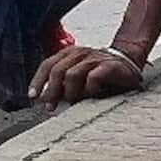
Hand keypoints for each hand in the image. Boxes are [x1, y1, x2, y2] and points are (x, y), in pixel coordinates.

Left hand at [29, 46, 143, 106]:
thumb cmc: (100, 72)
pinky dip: (89, 89)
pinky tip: (91, 95)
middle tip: (50, 106)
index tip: (32, 97)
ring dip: (70, 92)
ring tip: (72, 102)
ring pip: (72, 74)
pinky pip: (93, 77)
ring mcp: (95, 58)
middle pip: (57, 70)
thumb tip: (44, 98)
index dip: (38, 81)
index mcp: (69, 54)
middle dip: (51, 90)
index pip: (48, 65)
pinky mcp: (109, 66)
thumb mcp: (78, 75)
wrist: (127, 61)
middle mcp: (80, 54)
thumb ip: (63, 83)